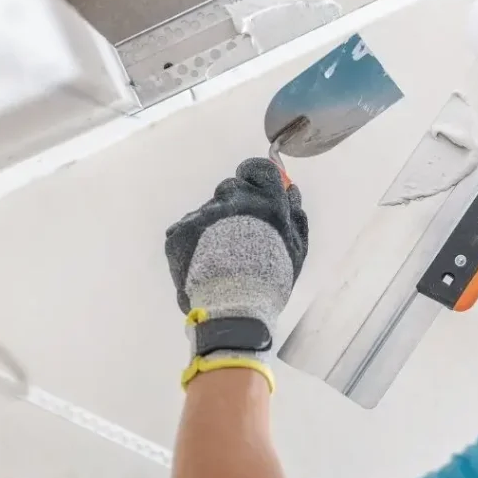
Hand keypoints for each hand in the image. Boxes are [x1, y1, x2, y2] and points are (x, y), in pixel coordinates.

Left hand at [165, 158, 308, 384]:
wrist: (233, 309)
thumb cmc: (269, 282)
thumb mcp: (296, 249)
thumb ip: (295, 214)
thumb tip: (290, 189)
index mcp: (266, 202)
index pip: (258, 169)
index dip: (254, 178)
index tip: (252, 190)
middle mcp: (235, 201)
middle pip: (230, 189)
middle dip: (234, 207)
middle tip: (236, 237)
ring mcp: (204, 214)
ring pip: (208, 212)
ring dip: (212, 228)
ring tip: (219, 259)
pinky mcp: (180, 231)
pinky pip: (186, 230)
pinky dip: (192, 244)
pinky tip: (201, 265)